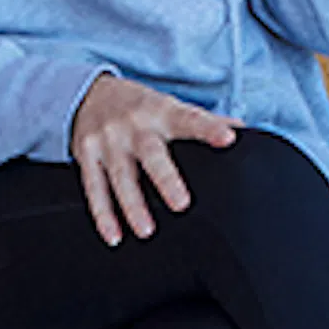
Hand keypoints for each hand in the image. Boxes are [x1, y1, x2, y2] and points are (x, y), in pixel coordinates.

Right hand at [71, 71, 236, 244]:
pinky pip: (93, 188)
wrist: (88, 93)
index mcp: (162, 111)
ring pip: (120, 176)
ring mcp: (108, 141)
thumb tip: (242, 130)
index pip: (190, 119)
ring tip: (145, 231)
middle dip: (166, 179)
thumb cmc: (141, 107)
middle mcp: (134, 125)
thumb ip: (204, 120)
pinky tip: (114, 235)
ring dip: (132, 206)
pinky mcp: (86, 155)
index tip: (229, 139)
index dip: (210, 128)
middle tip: (182, 205)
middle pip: (151, 153)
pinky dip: (102, 214)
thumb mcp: (170, 106)